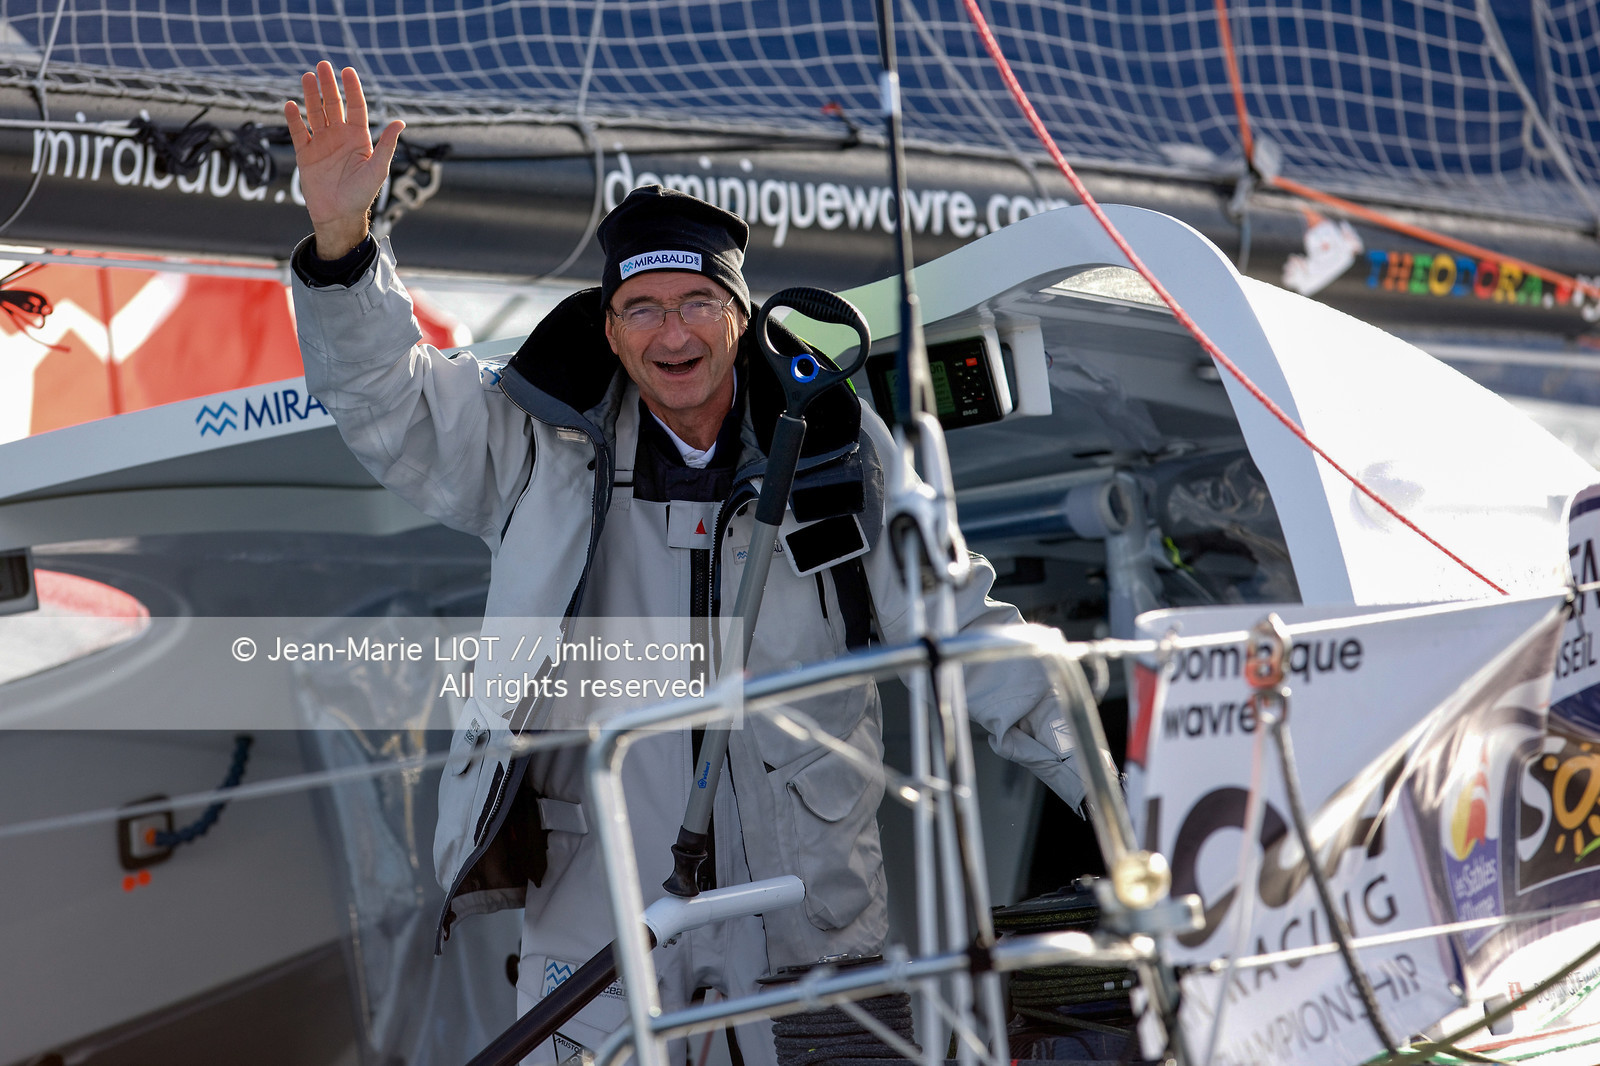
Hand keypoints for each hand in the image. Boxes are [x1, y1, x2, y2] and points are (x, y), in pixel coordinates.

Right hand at [284, 62, 404, 258]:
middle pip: (333, 105)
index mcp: (359, 138)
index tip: (346, 70)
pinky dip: (293, 119)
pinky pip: (298, 132)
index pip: (355, 107)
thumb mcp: (378, 169)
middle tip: (322, 65)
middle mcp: (340, 137)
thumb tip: (401, 122)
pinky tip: (290, 105)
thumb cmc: (362, 194)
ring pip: (315, 114)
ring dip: (311, 95)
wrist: (339, 215)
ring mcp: (322, 144)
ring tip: (307, 76)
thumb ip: (386, 145)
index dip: (351, 89)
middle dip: (328, 85)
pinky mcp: (305, 154)